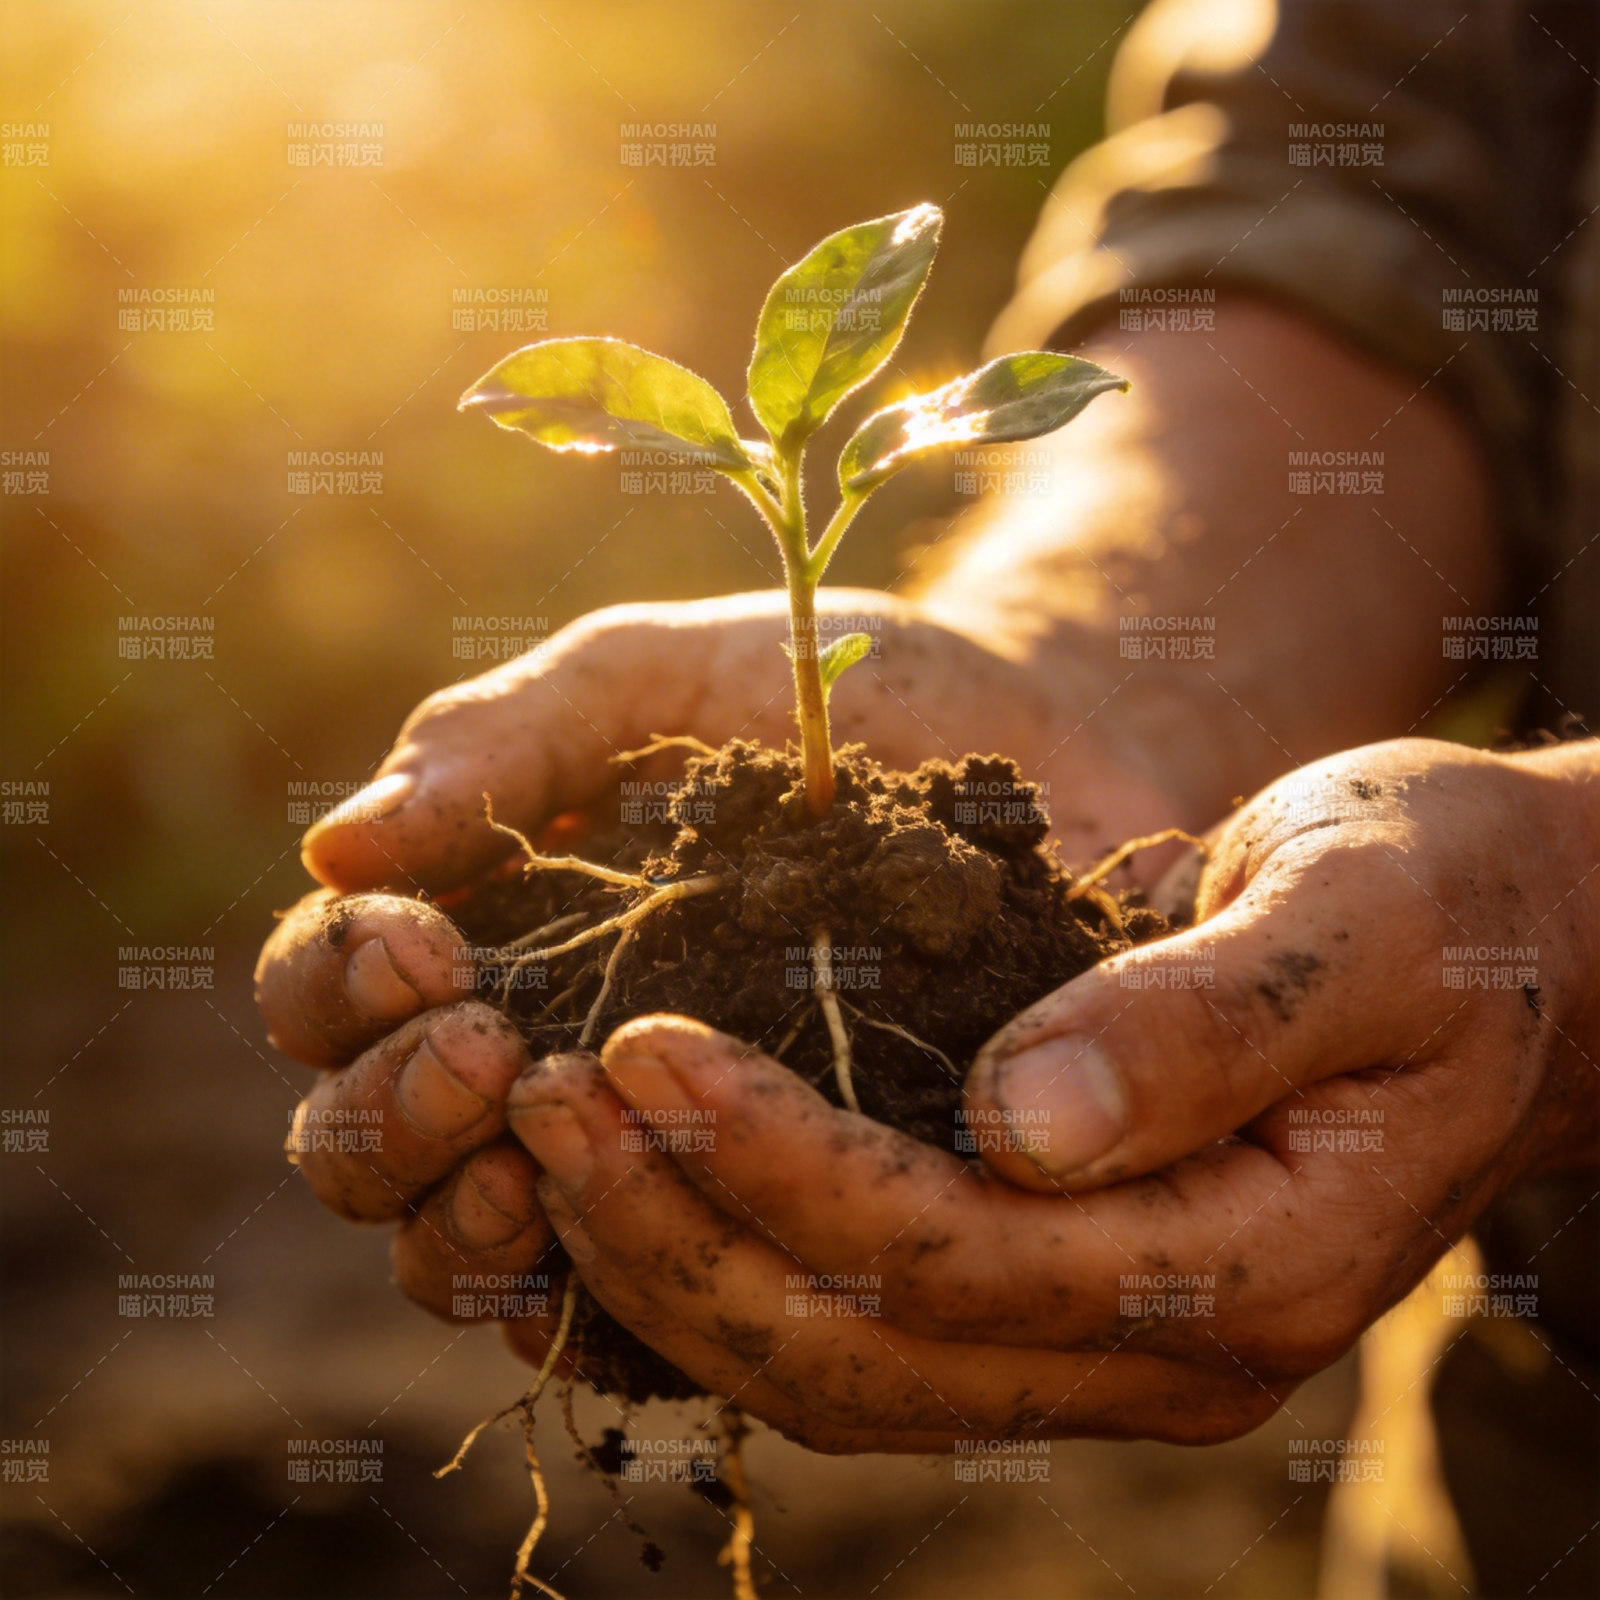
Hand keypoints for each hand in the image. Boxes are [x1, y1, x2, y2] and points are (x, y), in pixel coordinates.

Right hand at [258, 589, 1188, 1334]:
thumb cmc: (821, 700)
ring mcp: (627, 1152)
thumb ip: (504, 739)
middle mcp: (526, 1056)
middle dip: (390, 1115)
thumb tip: (331, 845)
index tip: (428, 948)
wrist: (1027, 748)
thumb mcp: (655, 677)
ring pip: (466, 1253)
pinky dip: (597, 1305)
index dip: (340, 988)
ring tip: (542, 1157)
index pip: (331, 992)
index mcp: (481, 927)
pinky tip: (644, 1254)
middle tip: (488, 1052)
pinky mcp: (741, 1217)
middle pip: (364, 1146)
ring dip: (466, 1229)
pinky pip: (627, 1313)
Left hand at [503, 737, 1598, 1448]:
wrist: (1499, 954)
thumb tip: (1023, 1119)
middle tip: (540, 1098)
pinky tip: (640, 1188)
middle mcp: (1172, 1346)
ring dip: (678, 1264)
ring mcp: (1113, 1345)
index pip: (961, 1256)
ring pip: (848, 1370)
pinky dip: (735, 1274)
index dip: (782, 1160)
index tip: (640, 1043)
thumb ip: (1204, 1022)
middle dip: (684, 1227)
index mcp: (1254, 1261)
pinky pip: (867, 1336)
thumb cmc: (1440, 902)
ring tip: (549, 1139)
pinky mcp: (1064, 1300)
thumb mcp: (1352, 915)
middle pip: (874, 1347)